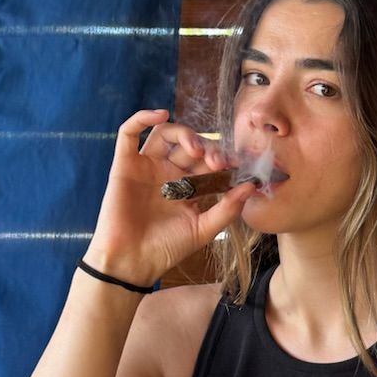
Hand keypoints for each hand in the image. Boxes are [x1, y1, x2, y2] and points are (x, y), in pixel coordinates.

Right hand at [84, 108, 254, 286]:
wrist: (132, 262)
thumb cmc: (166, 249)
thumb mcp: (204, 229)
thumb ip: (227, 208)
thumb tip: (252, 186)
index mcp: (187, 186)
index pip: (207, 160)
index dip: (222, 158)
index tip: (236, 167)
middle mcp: (167, 172)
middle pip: (190, 145)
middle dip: (207, 149)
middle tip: (217, 163)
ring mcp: (146, 167)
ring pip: (165, 134)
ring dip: (184, 134)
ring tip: (196, 149)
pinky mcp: (124, 165)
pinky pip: (129, 133)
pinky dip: (142, 118)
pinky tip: (160, 115)